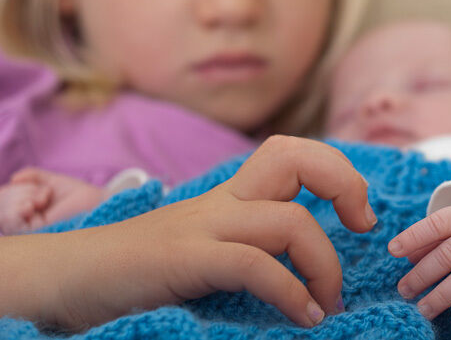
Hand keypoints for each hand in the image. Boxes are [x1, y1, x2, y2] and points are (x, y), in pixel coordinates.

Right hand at [0, 168, 104, 233]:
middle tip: (44, 193)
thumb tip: (13, 178)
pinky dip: (17, 210)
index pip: (4, 200)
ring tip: (39, 200)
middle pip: (3, 206)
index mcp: (29, 210)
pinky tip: (30, 206)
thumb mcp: (53, 182)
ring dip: (18, 200)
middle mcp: (26, 222)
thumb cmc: (78, 195)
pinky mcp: (33, 237)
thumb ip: (33, 176)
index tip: (33, 186)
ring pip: (5, 216)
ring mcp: (28, 232)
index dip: (10, 191)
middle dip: (19, 193)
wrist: (96, 204)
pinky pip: (12, 225)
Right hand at [3, 136, 374, 330]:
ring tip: (328, 301)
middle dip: (343, 181)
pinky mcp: (184, 258)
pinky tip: (303, 316)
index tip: (357, 216)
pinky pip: (254, 265)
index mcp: (230, 196)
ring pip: (287, 220)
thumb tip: (304, 271)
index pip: (291, 153)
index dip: (337, 171)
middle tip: (360, 225)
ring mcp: (202, 227)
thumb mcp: (207, 246)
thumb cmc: (142, 270)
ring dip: (325, 264)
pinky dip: (291, 293)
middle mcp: (221, 202)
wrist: (71, 279)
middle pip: (291, 154)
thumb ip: (249, 244)